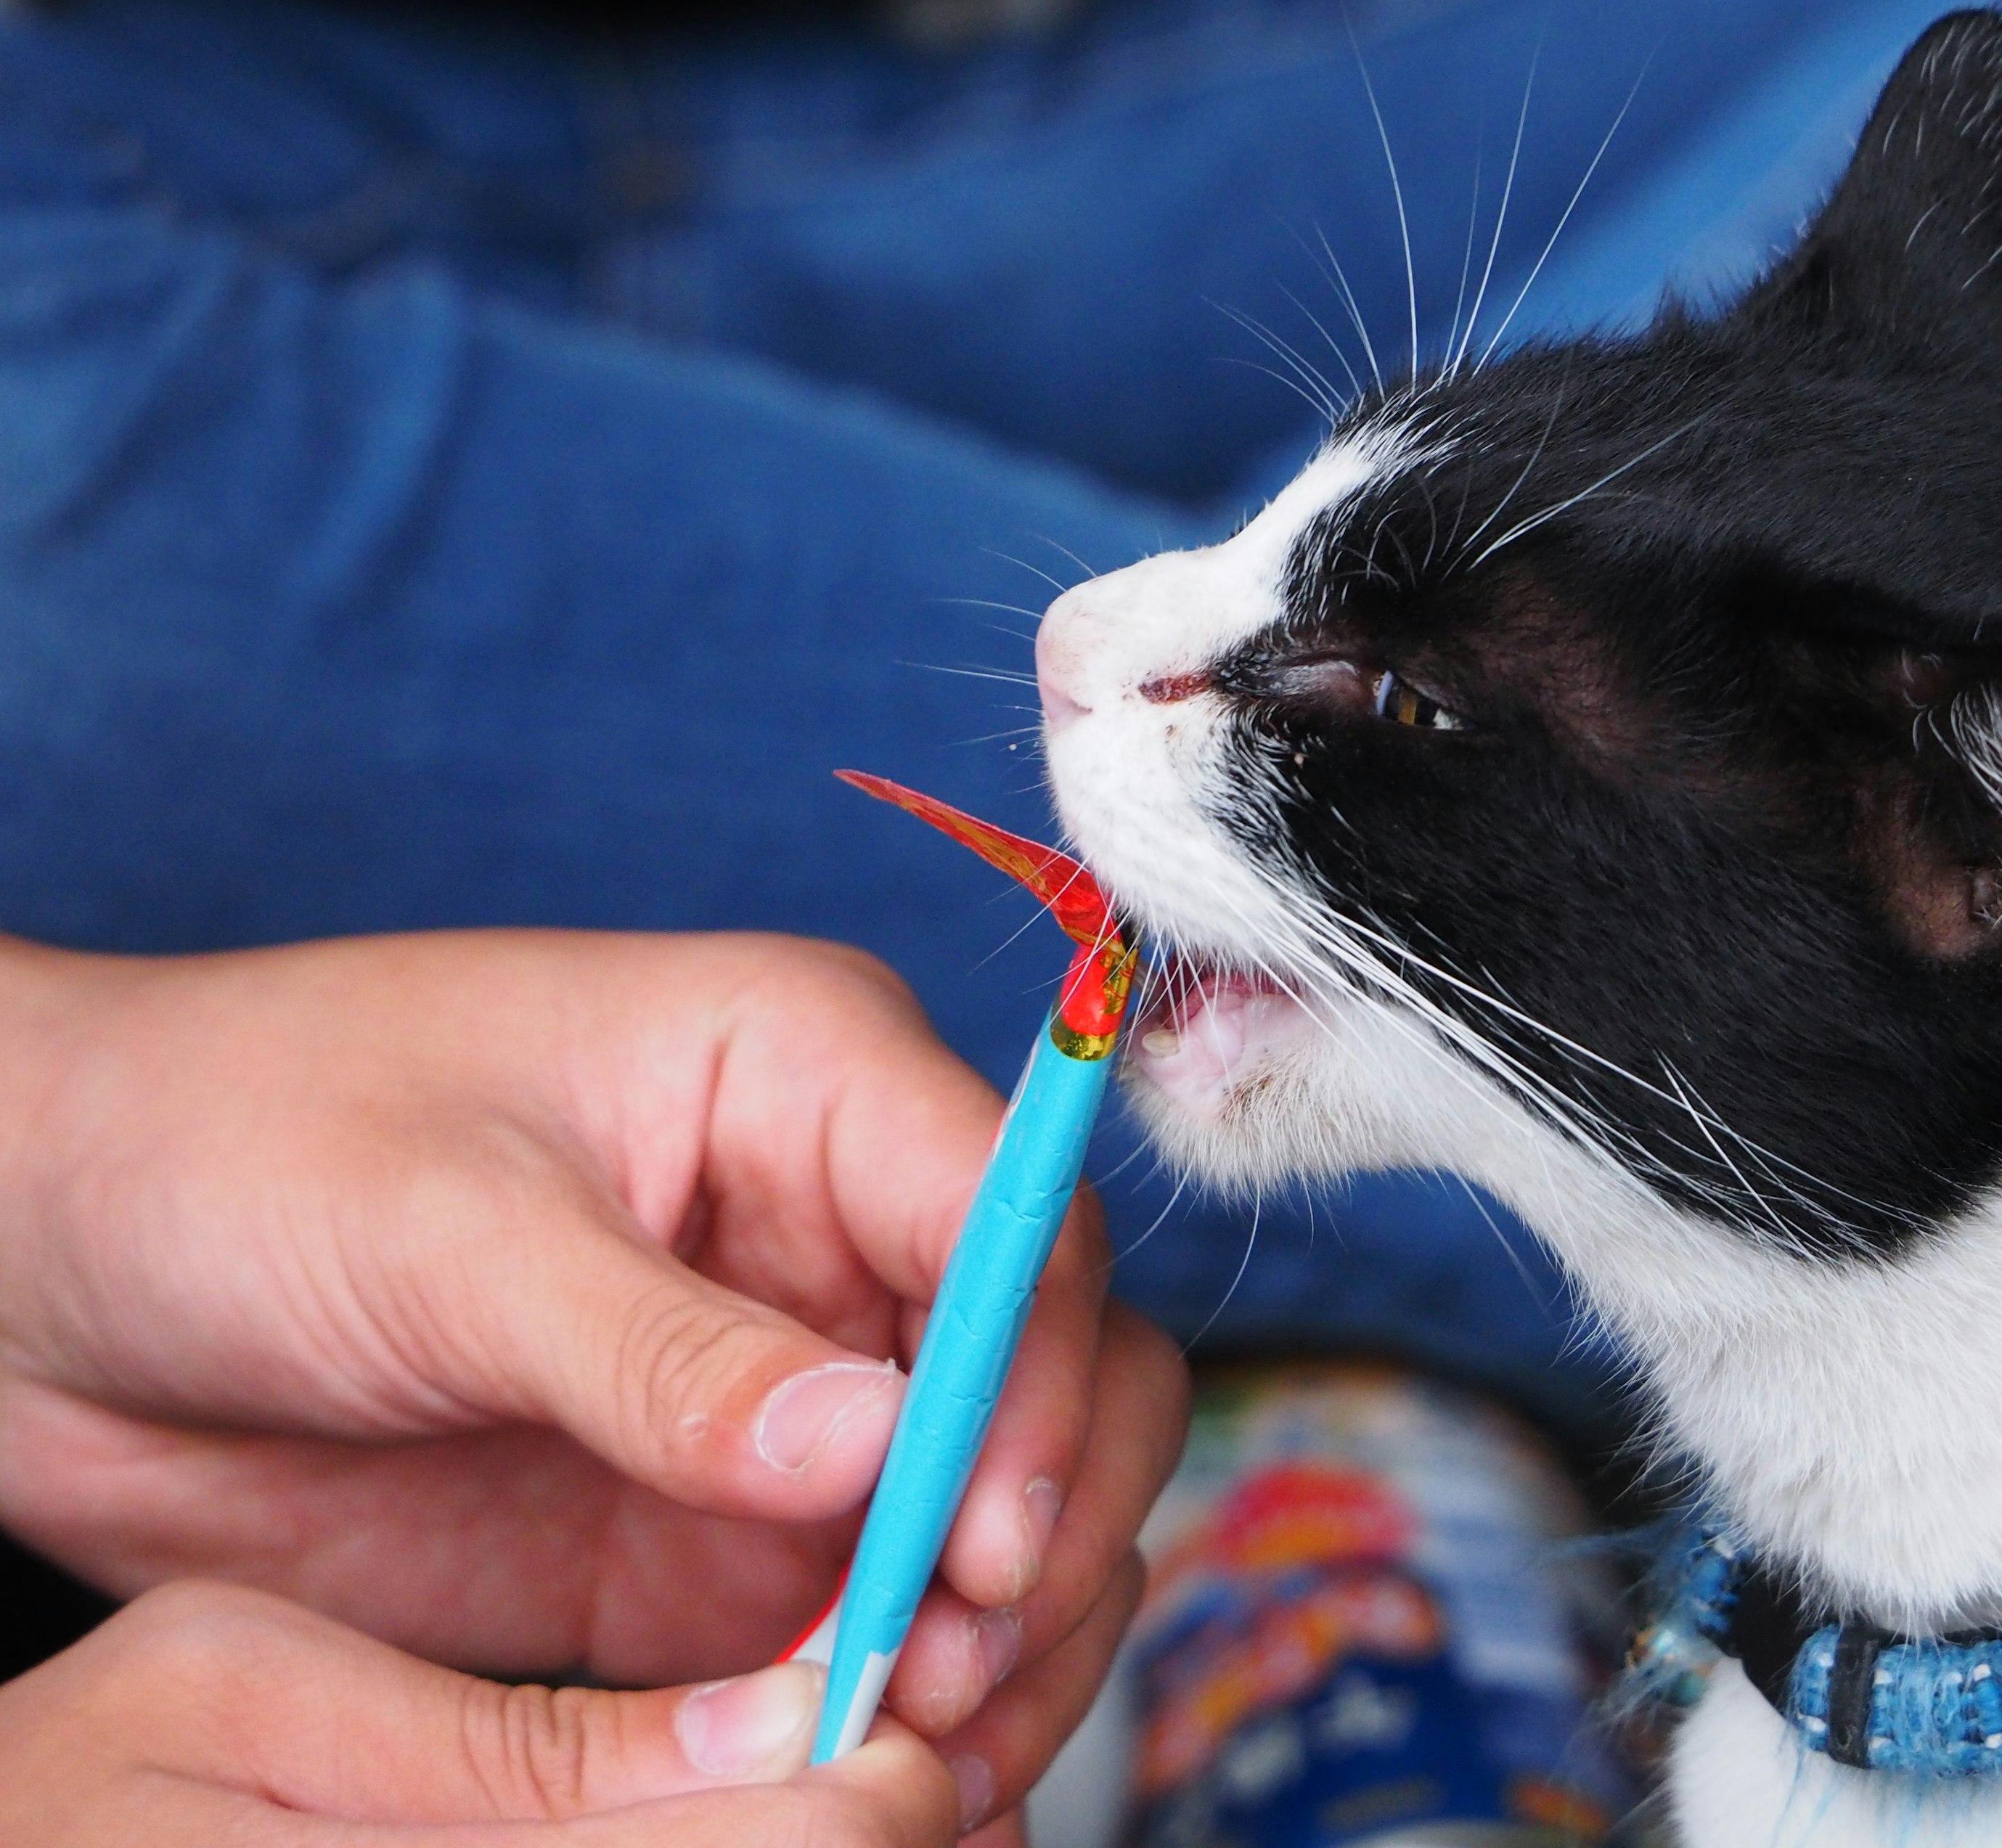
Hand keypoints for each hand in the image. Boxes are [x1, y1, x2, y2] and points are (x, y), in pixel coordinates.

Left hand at [0, 931, 1187, 1823]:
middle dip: (1044, 1525)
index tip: (974, 1543)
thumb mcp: (440, 1228)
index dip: (1030, 1379)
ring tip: (917, 1757)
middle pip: (1055, 1366)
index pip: (1012, 1215)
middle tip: (948, 1677)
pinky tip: (887, 1786)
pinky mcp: (715, 1532)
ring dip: (997, 1636)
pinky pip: (866, 1621)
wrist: (44, 1266)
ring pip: (995, 1510)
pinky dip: (898, 1706)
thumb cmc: (232, 1141)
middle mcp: (833, 1226)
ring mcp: (789, 1389)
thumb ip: (660, 1349)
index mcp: (802, 1071)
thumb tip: (870, 1448)